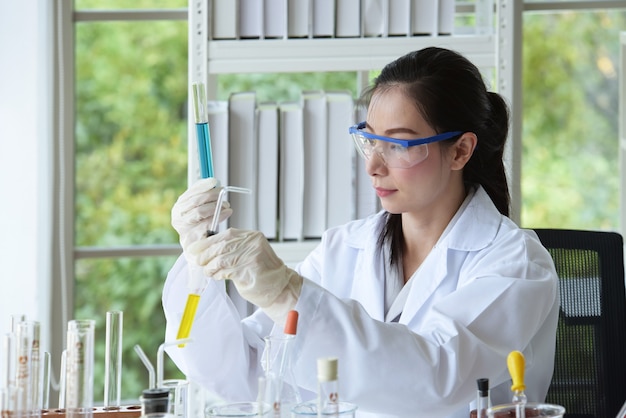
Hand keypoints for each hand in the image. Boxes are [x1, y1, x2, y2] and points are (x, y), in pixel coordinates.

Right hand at [171, 178, 232, 251]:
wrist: (196, 251)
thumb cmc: (199, 227)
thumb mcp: (198, 211)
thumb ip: (202, 196)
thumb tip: (213, 182)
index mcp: (178, 208)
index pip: (190, 193)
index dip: (203, 186)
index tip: (214, 181)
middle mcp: (178, 219)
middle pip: (196, 201)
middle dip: (212, 195)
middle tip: (223, 194)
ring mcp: (183, 230)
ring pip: (200, 211)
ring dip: (216, 205)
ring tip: (227, 205)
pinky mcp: (192, 240)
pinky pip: (206, 225)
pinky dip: (219, 216)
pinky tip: (226, 213)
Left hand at [187, 228, 302, 322]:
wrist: (280, 288)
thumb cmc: (261, 273)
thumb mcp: (248, 253)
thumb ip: (232, 248)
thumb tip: (205, 247)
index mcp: (252, 236)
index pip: (225, 235)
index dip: (207, 242)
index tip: (195, 248)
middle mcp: (253, 243)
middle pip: (221, 245)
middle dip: (205, 254)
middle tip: (198, 261)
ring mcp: (251, 255)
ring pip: (221, 258)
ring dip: (210, 266)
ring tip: (208, 271)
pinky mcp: (248, 270)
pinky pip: (225, 270)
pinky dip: (217, 274)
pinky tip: (217, 276)